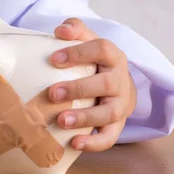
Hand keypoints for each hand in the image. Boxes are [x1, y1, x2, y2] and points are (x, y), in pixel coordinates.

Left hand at [48, 18, 136, 151]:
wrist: (115, 86)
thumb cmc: (93, 61)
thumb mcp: (86, 41)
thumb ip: (75, 29)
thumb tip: (60, 31)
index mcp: (113, 57)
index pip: (102, 49)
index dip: (79, 53)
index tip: (54, 59)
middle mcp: (121, 81)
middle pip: (107, 83)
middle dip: (79, 88)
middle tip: (52, 93)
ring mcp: (121, 105)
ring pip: (110, 113)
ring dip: (85, 117)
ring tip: (61, 121)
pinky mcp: (116, 126)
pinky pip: (109, 137)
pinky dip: (94, 143)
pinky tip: (74, 143)